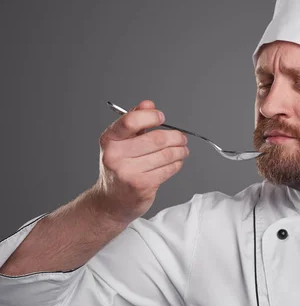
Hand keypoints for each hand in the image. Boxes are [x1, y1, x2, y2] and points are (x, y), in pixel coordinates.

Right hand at [93, 100, 188, 223]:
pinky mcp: (142, 186)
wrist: (111, 201)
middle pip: (157, 139)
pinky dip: (177, 164)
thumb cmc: (119, 167)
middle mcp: (115, 156)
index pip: (131, 121)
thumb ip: (134, 121)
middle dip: (176, 137)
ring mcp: (128, 172)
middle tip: (182, 137)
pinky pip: (168, 170)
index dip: (151, 116)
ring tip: (183, 150)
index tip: (161, 117)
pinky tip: (176, 162)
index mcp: (109, 140)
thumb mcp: (120, 142)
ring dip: (180, 151)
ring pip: (166, 155)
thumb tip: (148, 104)